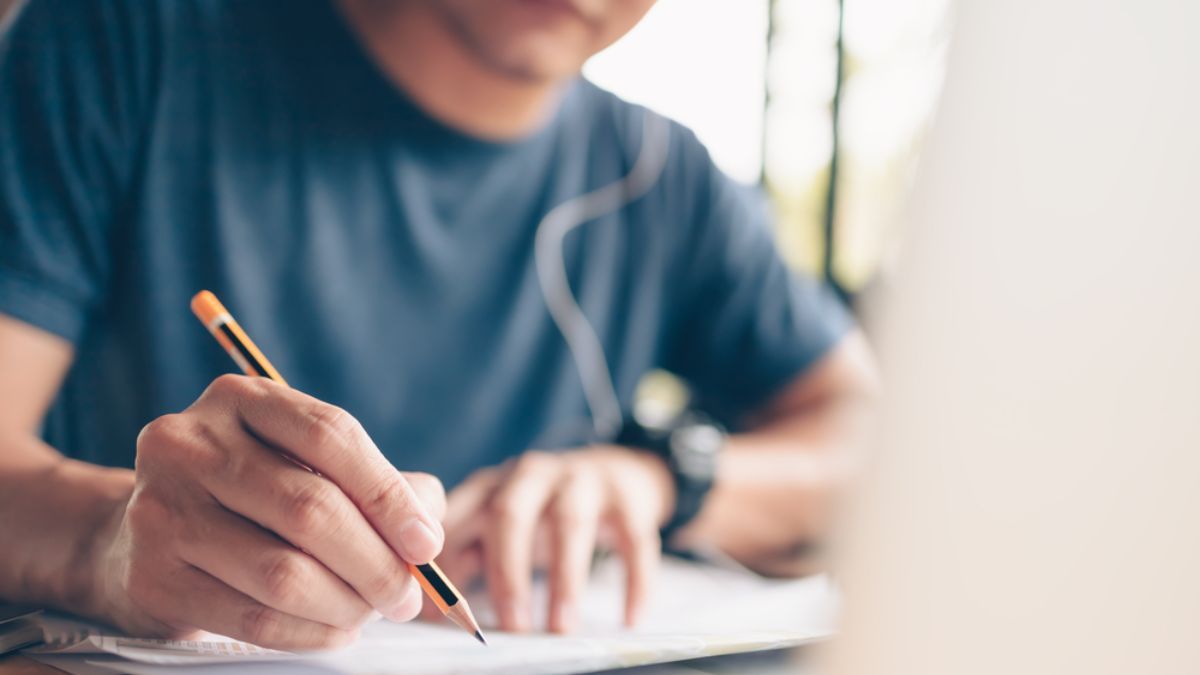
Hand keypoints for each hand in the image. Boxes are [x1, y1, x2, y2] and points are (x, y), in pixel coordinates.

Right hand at [90, 375, 445, 649]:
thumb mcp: (305, 465)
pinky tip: (335, 630)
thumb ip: (376, 484)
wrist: (140, 538)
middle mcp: (189, 442)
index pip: (332, 435)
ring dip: (347, 603)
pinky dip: (310, 633)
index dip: (389, 495)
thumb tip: (428, 525)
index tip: (428, 543)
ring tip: (373, 611)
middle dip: (377, 562)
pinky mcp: (150, 576)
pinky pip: (253, 618)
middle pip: (310, 507)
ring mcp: (160, 508)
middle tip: (409, 595)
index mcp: (240, 398)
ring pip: (283, 571)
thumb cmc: (250, 498)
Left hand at [435, 447, 673, 633]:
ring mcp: (580, 480)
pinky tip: (630, 617)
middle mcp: (530, 475)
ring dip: (564, 579)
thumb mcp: (498, 526)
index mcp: (490, 485)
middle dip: (507, 572)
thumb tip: (430, 614)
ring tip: (561, 628)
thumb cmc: (543, 512)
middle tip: (511, 627)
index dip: (442, 563)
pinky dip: (634, 579)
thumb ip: (464, 559)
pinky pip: (633, 538)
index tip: (441, 612)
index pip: (455, 516)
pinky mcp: (626, 496)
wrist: (615, 470)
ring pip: (570, 524)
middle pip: (509, 514)